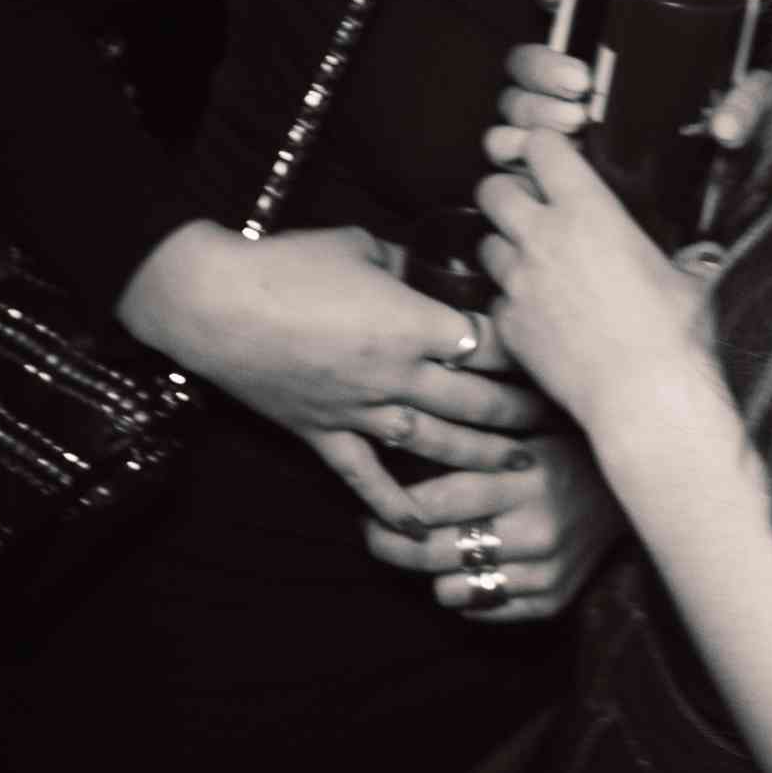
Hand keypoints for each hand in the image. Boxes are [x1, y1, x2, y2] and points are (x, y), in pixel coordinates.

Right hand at [118, 218, 553, 525]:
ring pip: (434, 442)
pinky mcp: (322, 433)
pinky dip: (392, 505)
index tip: (551, 354)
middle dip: (519, 410)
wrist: (215, 302)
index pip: (487, 342)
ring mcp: (359, 410)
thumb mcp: (360, 244)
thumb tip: (426, 266)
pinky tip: (420, 527)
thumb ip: (403, 262)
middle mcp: (395, 374)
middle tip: (557, 418)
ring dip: (479, 455)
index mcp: (412, 323)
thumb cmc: (288, 263)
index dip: (522, 349)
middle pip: (474, 400)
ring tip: (521, 465)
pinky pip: (364, 477)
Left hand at [360, 436, 626, 621]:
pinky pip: (483, 610)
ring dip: (432, 572)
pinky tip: (469, 567)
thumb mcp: (530, 424)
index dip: (394, 508)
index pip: (436, 503)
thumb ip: (476, 427)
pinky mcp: (554, 600)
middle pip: (434, 552)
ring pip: (451, 590)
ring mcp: (546, 571)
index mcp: (525, 478)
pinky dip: (467, 593)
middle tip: (374, 535)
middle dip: (391, 546)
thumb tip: (409, 415)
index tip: (371, 505)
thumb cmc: (571, 444)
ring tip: (431, 548)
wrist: (644, 486)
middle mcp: (535, 529)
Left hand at [475, 130, 705, 442]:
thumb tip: (697, 252)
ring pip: (485, 243)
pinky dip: (509, 301)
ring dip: (504, 245)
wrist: (645, 398)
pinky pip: (495, 300)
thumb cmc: (678, 332)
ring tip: (532, 262)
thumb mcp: (687, 275)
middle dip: (507, 192)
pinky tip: (538, 314)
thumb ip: (677, 253)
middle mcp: (544, 238)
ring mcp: (519, 283)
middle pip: (492, 188)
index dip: (544, 147)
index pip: (540, 145)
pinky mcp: (508, 327)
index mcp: (589, 209)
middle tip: (530, 207)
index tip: (554, 157)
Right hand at [501, 0, 771, 152]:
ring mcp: (552, 122)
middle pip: (529, 59)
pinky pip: (504, 149)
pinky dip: (508, 148)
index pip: (568, 7)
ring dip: (531, 109)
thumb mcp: (740, 108)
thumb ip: (744, 106)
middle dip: (544, 66)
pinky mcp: (543, 163)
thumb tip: (725, 128)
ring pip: (513, 102)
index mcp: (613, 51)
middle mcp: (571, 82)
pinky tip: (528, 158)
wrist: (702, 200)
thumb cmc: (716, 138)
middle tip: (580, 84)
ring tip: (572, 124)